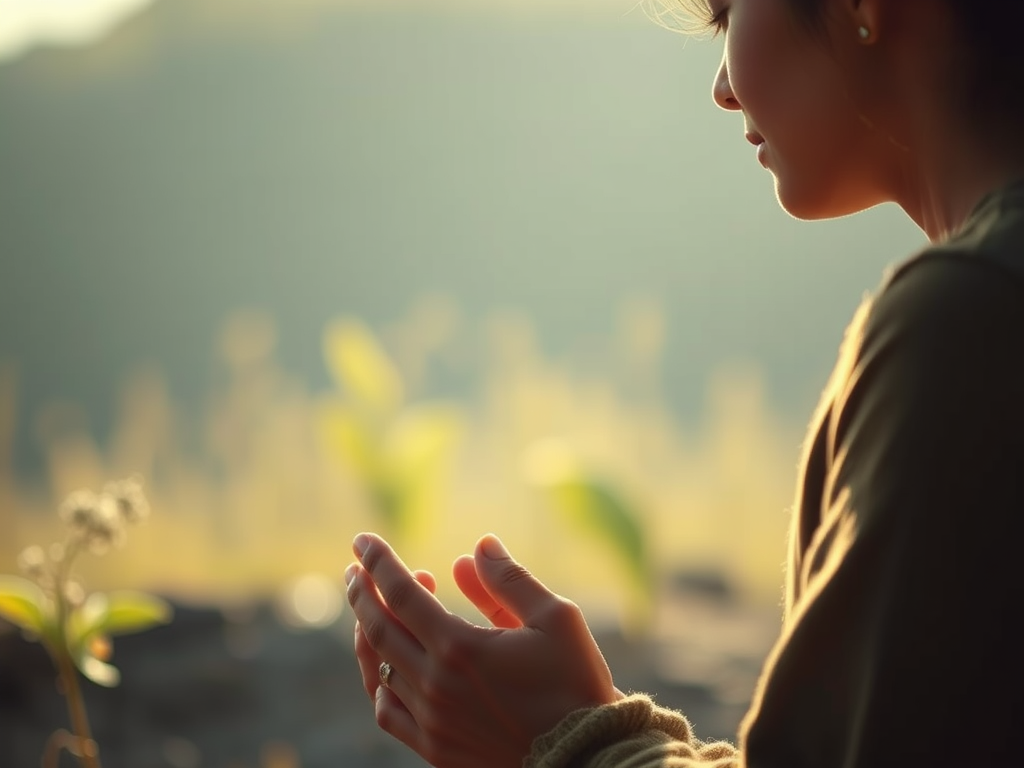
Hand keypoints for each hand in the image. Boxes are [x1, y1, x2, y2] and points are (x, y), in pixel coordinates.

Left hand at [345, 532, 618, 767]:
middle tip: (355, 569)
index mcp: (459, 648)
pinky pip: (389, 712)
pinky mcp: (435, 749)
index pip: (400, 594)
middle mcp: (435, 684)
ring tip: (369, 610)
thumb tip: (478, 546)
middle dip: (362, 593)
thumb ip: (510, 580)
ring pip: (380, 668)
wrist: (585, 759)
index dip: (378, 563)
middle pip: (378, 628)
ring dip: (368, 632)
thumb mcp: (555, 619)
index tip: (362, 541)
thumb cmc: (575, 685)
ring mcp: (431, 720)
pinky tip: (388, 665)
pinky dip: (380, 682)